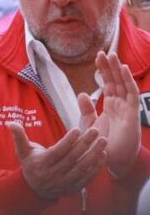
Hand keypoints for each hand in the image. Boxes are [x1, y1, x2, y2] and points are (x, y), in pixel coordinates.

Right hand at [7, 122, 106, 199]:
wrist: (35, 189)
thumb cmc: (31, 164)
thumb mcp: (23, 151)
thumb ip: (19, 137)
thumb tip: (11, 123)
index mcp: (41, 164)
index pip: (57, 152)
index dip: (68, 141)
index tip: (77, 129)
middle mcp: (53, 175)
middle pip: (72, 158)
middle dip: (85, 144)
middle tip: (95, 131)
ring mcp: (65, 183)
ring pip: (82, 168)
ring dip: (94, 154)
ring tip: (103, 141)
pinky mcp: (74, 188)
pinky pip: (88, 177)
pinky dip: (96, 167)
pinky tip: (102, 155)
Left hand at [78, 51, 142, 177]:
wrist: (113, 162)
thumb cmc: (103, 144)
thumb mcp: (90, 124)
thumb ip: (86, 109)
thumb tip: (82, 93)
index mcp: (110, 106)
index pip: (108, 84)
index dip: (104, 71)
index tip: (97, 57)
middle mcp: (120, 105)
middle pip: (116, 81)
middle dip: (109, 67)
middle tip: (102, 52)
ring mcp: (127, 109)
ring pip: (124, 84)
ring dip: (118, 70)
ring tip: (111, 55)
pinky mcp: (132, 115)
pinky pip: (132, 94)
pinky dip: (128, 81)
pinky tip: (123, 69)